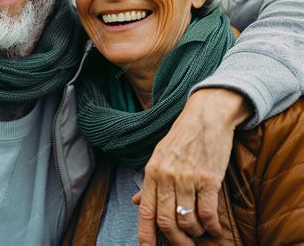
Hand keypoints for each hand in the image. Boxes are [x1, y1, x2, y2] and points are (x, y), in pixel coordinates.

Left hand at [133, 88, 250, 244]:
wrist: (206, 116)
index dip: (146, 237)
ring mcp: (187, 178)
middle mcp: (166, 177)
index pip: (145, 212)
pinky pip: (208, 214)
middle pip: (167, 223)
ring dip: (195, 233)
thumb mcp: (159, 156)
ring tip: (200, 230)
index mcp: (152, 172)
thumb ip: (150, 182)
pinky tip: (214, 226)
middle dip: (177, 243)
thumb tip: (135, 202)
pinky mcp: (209, 179)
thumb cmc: (182, 137)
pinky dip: (212, 227)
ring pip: (188, 222)